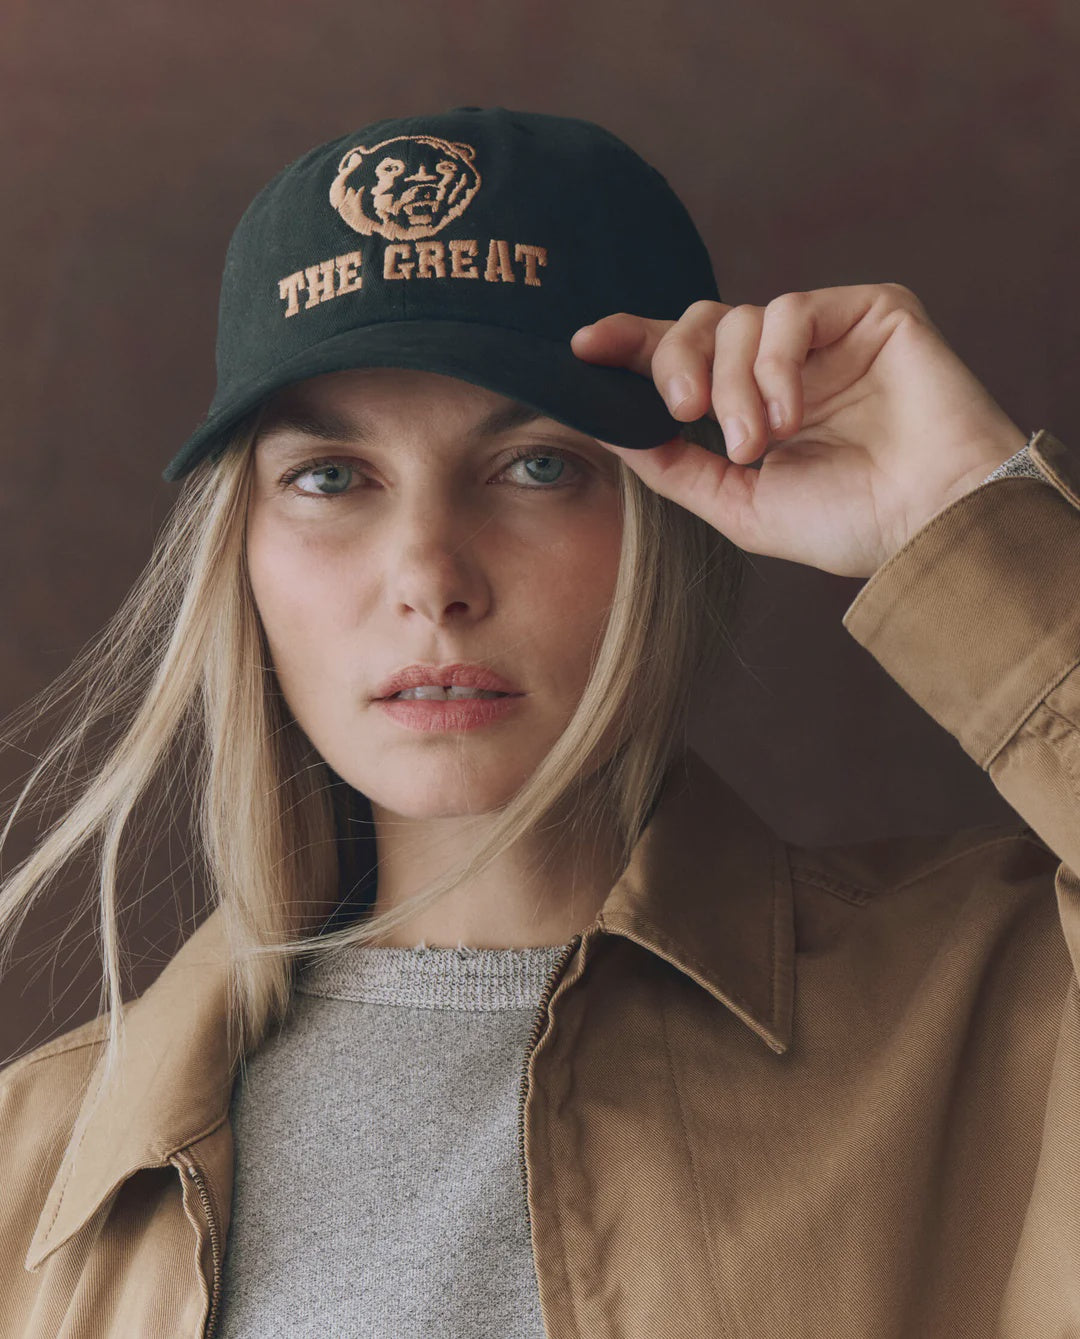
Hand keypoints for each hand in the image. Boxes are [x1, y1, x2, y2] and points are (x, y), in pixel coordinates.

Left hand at [570, 284, 1027, 577]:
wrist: (928, 525)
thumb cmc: (848, 523)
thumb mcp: (737, 505)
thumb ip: (673, 466)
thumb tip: (610, 427)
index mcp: (753, 403)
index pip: (683, 356)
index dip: (631, 343)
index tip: (582, 348)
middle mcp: (785, 364)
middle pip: (699, 324)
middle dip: (674, 363)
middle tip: (684, 413)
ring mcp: (827, 336)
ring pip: (740, 320)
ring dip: (733, 385)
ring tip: (759, 443)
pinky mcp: (870, 311)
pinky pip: (791, 311)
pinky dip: (776, 364)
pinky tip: (790, 415)